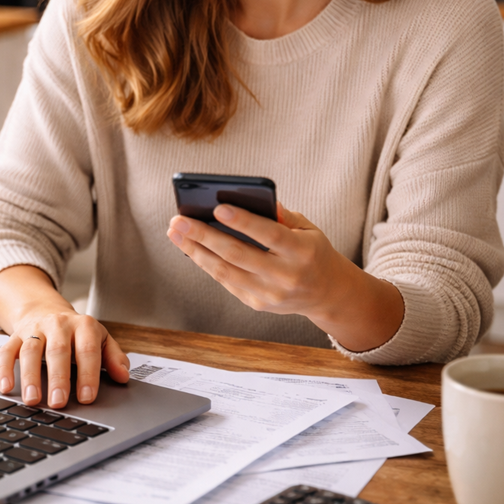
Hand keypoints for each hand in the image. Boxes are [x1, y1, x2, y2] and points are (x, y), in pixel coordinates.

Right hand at [0, 265, 129, 407]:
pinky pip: (6, 351)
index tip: (86, 397)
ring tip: (33, 400)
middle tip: (59, 403)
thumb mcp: (100, 339)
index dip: (88, 374)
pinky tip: (6, 387)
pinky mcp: (15, 335)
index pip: (88, 350)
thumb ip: (114, 357)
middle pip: (57, 350)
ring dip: (30, 376)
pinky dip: (4, 369)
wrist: (46, 310)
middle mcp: (58, 324)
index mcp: (83, 326)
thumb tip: (124, 376)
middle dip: (59, 377)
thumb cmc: (77, 333)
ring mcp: (34, 329)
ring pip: (30, 351)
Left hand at [166, 202, 403, 350]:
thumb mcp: (307, 228)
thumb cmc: (313, 251)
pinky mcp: (257, 304)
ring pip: (225, 271)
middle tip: (179, 220)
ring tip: (176, 233)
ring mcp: (270, 294)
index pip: (268, 235)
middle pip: (238, 254)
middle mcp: (286, 276)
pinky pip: (226, 282)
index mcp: (302, 252)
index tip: (218, 207)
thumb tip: (245, 198)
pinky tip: (191, 248)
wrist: (328, 293)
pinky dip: (206, 263)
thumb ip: (280, 215)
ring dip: (196, 251)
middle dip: (204, 236)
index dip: (243, 221)